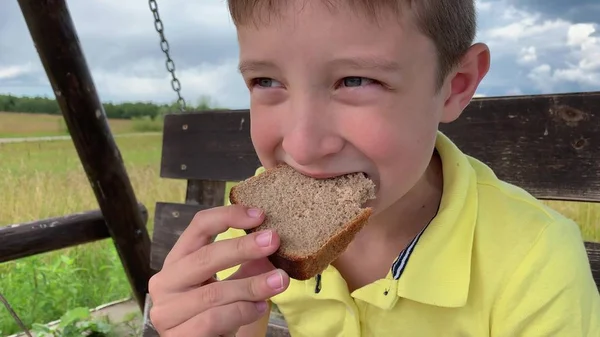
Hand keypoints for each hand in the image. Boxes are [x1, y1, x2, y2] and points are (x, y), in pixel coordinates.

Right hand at [148, 205, 289, 335]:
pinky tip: (259, 308)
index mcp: (178, 260)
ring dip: (252, 285)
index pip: (198, 227)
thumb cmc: (221, 314)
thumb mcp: (234, 284)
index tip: (260, 215)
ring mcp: (166, 312)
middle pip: (204, 257)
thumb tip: (272, 239)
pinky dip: (242, 311)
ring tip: (279, 282)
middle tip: (273, 240)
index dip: (228, 216)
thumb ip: (247, 264)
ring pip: (214, 293)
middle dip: (243, 247)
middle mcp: (165, 283)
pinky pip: (214, 319)